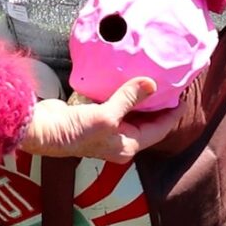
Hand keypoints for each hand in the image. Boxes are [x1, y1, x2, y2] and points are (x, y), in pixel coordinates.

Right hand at [20, 78, 183, 162]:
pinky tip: (126, 80)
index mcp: (128, 146)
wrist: (43, 131)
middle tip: (169, 83)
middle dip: (158, 104)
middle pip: (147, 122)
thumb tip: (152, 83)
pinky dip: (123, 95)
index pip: (159, 129)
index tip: (182, 96)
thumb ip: (129, 98)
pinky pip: (116, 106)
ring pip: (132, 113)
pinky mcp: (94, 118)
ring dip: (140, 98)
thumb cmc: (75, 131)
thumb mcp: (107, 116)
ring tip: (152, 79)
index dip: (172, 113)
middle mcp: (120, 141)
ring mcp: (107, 130)